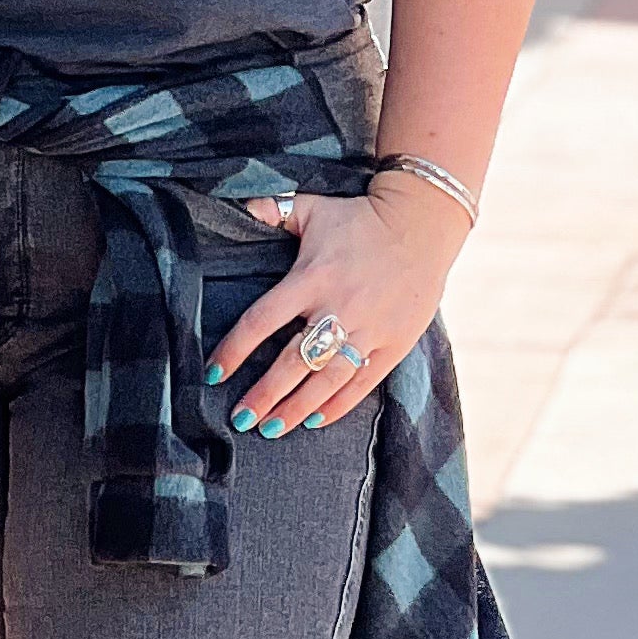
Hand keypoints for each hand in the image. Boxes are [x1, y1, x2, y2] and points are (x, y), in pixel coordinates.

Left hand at [211, 175, 469, 439]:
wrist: (423, 224)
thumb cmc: (360, 218)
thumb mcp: (314, 207)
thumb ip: (274, 210)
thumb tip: (242, 209)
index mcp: (311, 278)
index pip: (262, 320)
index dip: (235, 350)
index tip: (214, 373)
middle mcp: (339, 307)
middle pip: (293, 362)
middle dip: (264, 395)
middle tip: (240, 418)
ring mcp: (369, 329)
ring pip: (327, 380)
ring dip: (296, 408)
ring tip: (271, 430)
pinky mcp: (394, 343)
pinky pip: (363, 381)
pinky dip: (339, 404)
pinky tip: (315, 420)